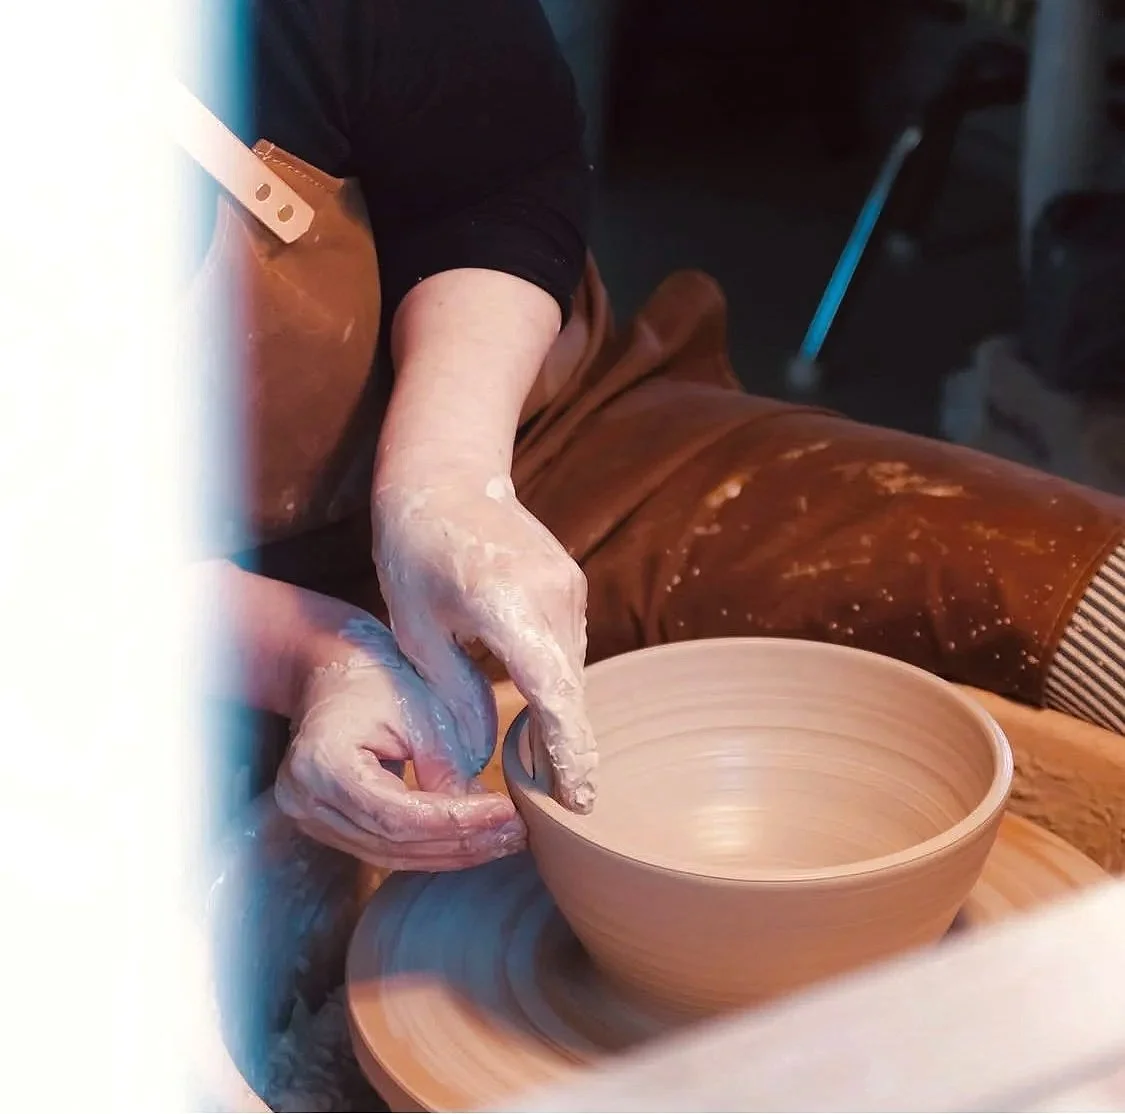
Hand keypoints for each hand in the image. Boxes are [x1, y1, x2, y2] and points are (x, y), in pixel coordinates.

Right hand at [274, 616, 525, 870]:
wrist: (328, 667)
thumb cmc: (375, 676)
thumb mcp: (420, 712)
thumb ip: (446, 770)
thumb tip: (485, 822)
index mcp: (323, 765)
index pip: (399, 815)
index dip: (457, 822)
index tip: (506, 814)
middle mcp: (305, 801)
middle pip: (394, 842)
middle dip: (461, 843)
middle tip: (515, 834)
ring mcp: (310, 818)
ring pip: (390, 854)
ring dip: (451, 852)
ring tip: (501, 840)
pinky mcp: (325, 824)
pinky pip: (382, 847)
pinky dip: (429, 847)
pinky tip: (470, 840)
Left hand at [373, 469, 597, 811]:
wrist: (445, 475)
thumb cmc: (414, 549)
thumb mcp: (417, 630)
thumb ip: (453, 694)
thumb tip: (478, 758)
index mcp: (506, 604)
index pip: (554, 693)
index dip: (570, 750)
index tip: (580, 798)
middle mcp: (551, 594)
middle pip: (569, 688)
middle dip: (568, 746)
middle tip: (561, 801)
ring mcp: (567, 585)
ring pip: (572, 669)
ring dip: (562, 713)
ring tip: (549, 767)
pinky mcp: (570, 582)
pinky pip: (568, 645)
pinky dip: (557, 680)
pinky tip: (542, 708)